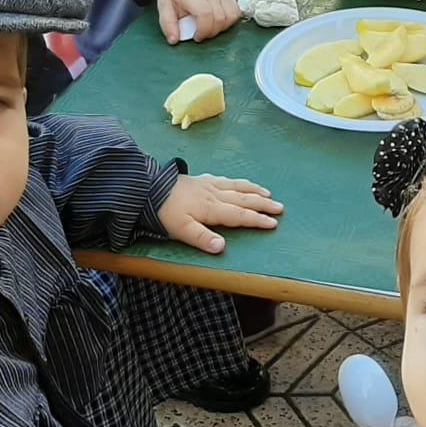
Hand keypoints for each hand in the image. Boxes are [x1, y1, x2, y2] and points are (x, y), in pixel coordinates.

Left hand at [157, 0, 238, 43]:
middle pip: (219, 17)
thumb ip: (168, 25)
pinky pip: (236, 11)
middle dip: (212, 32)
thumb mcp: (163, 8)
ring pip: (231, 15)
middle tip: (202, 34)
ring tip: (210, 28)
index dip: (204, 30)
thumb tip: (174, 40)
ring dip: (222, 27)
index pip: (205, 14)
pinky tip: (219, 22)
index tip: (197, 36)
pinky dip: (230, 20)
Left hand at [157, 175, 281, 253]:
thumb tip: (222, 247)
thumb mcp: (180, 230)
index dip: (257, 220)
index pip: (239, 215)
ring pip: (236, 186)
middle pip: (243, 199)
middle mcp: (213, 195)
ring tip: (266, 193)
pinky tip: (236, 182)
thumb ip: (201, 239)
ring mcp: (207, 184)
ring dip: (253, 190)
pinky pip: (223, 179)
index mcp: (211, 209)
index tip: (273, 223)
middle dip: (262, 204)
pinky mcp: (199, 178)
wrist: (146, 188)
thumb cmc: (163, 212)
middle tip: (280, 207)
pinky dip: (235, 181)